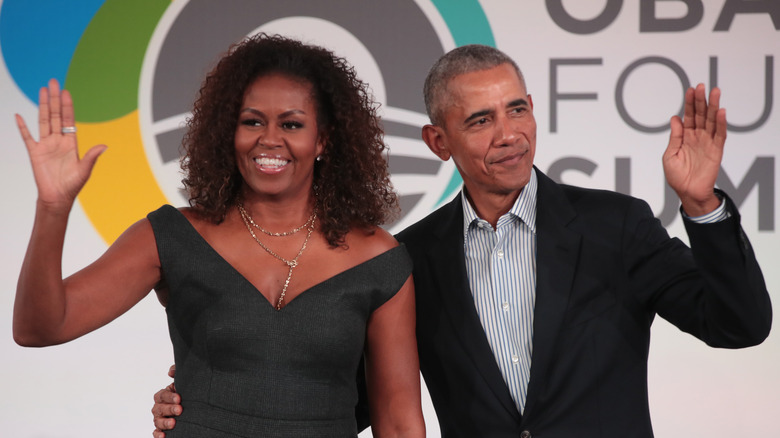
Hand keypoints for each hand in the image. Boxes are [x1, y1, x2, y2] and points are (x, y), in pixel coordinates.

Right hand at [15, 78, 105, 210]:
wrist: (57, 197)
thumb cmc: (72, 185)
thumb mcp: (84, 170)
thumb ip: (92, 157)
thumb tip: (104, 146)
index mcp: (71, 143)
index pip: (69, 120)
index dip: (67, 106)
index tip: (66, 92)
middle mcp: (58, 140)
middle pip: (56, 115)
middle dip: (55, 99)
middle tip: (53, 82)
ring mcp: (45, 145)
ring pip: (43, 121)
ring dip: (43, 106)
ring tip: (42, 91)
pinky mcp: (34, 152)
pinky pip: (27, 137)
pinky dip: (22, 127)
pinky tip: (18, 116)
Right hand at [152, 365, 180, 437]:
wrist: (195, 407)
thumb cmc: (186, 394)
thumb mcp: (184, 382)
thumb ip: (177, 373)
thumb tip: (171, 372)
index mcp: (163, 396)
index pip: (162, 395)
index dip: (169, 396)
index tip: (179, 398)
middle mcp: (159, 407)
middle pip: (159, 408)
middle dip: (169, 409)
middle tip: (180, 410)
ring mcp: (160, 419)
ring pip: (157, 421)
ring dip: (164, 422)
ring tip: (173, 423)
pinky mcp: (162, 429)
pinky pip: (156, 433)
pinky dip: (158, 434)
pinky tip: (163, 436)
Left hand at [663, 83, 725, 216]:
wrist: (687, 193)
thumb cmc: (677, 176)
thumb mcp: (670, 155)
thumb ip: (674, 137)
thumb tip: (675, 118)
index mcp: (685, 136)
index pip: (688, 116)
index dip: (689, 103)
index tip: (690, 90)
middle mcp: (697, 136)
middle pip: (701, 114)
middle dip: (701, 100)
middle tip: (701, 86)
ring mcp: (707, 142)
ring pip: (712, 121)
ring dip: (714, 106)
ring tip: (715, 92)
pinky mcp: (716, 150)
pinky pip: (720, 135)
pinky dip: (721, 123)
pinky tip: (721, 112)